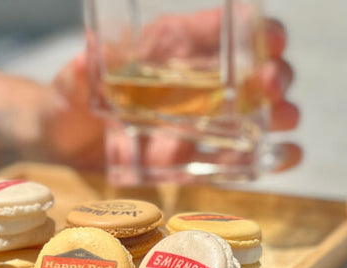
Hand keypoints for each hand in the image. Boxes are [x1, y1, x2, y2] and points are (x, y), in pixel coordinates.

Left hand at [50, 16, 299, 170]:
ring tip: (284, 122)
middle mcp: (191, 84)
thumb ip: (81, 76)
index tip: (273, 39)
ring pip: (251, 113)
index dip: (253, 32)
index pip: (219, 33)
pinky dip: (261, 157)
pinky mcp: (191, 157)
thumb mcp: (72, 86)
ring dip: (275, 115)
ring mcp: (195, 122)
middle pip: (248, 72)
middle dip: (272, 76)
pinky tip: (280, 157)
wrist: (62, 142)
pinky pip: (233, 157)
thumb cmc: (68, 101)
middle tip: (273, 90)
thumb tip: (87, 61)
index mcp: (168, 51)